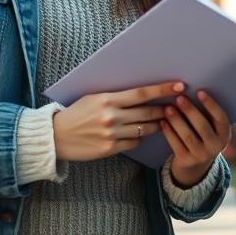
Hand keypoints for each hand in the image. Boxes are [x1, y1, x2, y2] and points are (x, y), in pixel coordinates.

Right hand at [53, 81, 183, 161]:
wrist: (56, 136)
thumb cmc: (76, 113)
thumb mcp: (94, 98)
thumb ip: (116, 97)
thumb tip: (142, 94)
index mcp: (107, 99)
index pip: (142, 93)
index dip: (163, 89)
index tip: (179, 86)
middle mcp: (111, 116)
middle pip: (147, 112)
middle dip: (165, 109)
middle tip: (177, 106)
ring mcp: (111, 134)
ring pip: (144, 129)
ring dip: (156, 125)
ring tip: (163, 121)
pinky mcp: (109, 149)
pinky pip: (133, 143)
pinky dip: (139, 139)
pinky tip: (139, 135)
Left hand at [161, 90, 231, 187]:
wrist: (196, 164)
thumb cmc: (203, 135)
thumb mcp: (211, 128)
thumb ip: (206, 114)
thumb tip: (191, 89)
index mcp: (225, 135)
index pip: (220, 118)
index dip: (211, 104)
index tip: (199, 91)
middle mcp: (215, 147)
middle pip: (202, 126)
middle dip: (190, 111)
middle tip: (179, 97)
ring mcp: (201, 156)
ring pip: (188, 136)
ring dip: (177, 121)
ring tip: (167, 108)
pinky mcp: (186, 161)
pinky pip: (176, 145)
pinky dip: (168, 132)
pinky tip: (162, 122)